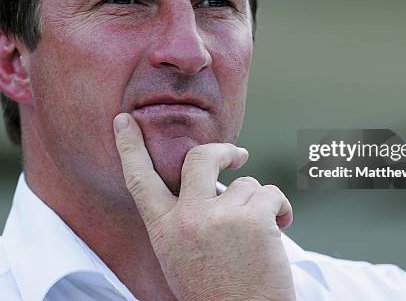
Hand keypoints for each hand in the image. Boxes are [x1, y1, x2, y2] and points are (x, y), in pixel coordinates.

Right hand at [113, 113, 295, 300]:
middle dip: (220, 150)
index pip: (139, 179)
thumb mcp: (181, 257)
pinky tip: (278, 229)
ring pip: (247, 183)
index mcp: (164, 230)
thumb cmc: (215, 292)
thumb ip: (183, 221)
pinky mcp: (254, 219)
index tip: (125, 121)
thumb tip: (207, 188)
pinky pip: (271, 194)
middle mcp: (188, 219)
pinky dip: (280, 209)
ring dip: (257, 203)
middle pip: (199, 158)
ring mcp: (221, 216)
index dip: (129, 146)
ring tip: (258, 235)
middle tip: (236, 155)